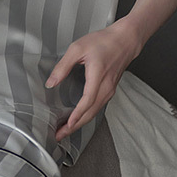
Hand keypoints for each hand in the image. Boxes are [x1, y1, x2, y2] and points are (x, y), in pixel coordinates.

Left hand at [46, 20, 141, 141]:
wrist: (125, 40)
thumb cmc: (103, 41)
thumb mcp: (78, 48)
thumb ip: (63, 66)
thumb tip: (51, 83)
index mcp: (98, 75)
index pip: (88, 100)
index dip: (77, 114)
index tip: (67, 124)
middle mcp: (106, 87)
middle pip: (91, 112)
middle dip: (75, 126)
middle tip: (59, 135)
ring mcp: (109, 90)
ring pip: (95, 112)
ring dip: (80, 122)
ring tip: (65, 130)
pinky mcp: (110, 90)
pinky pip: (98, 107)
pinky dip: (87, 115)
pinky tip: (78, 117)